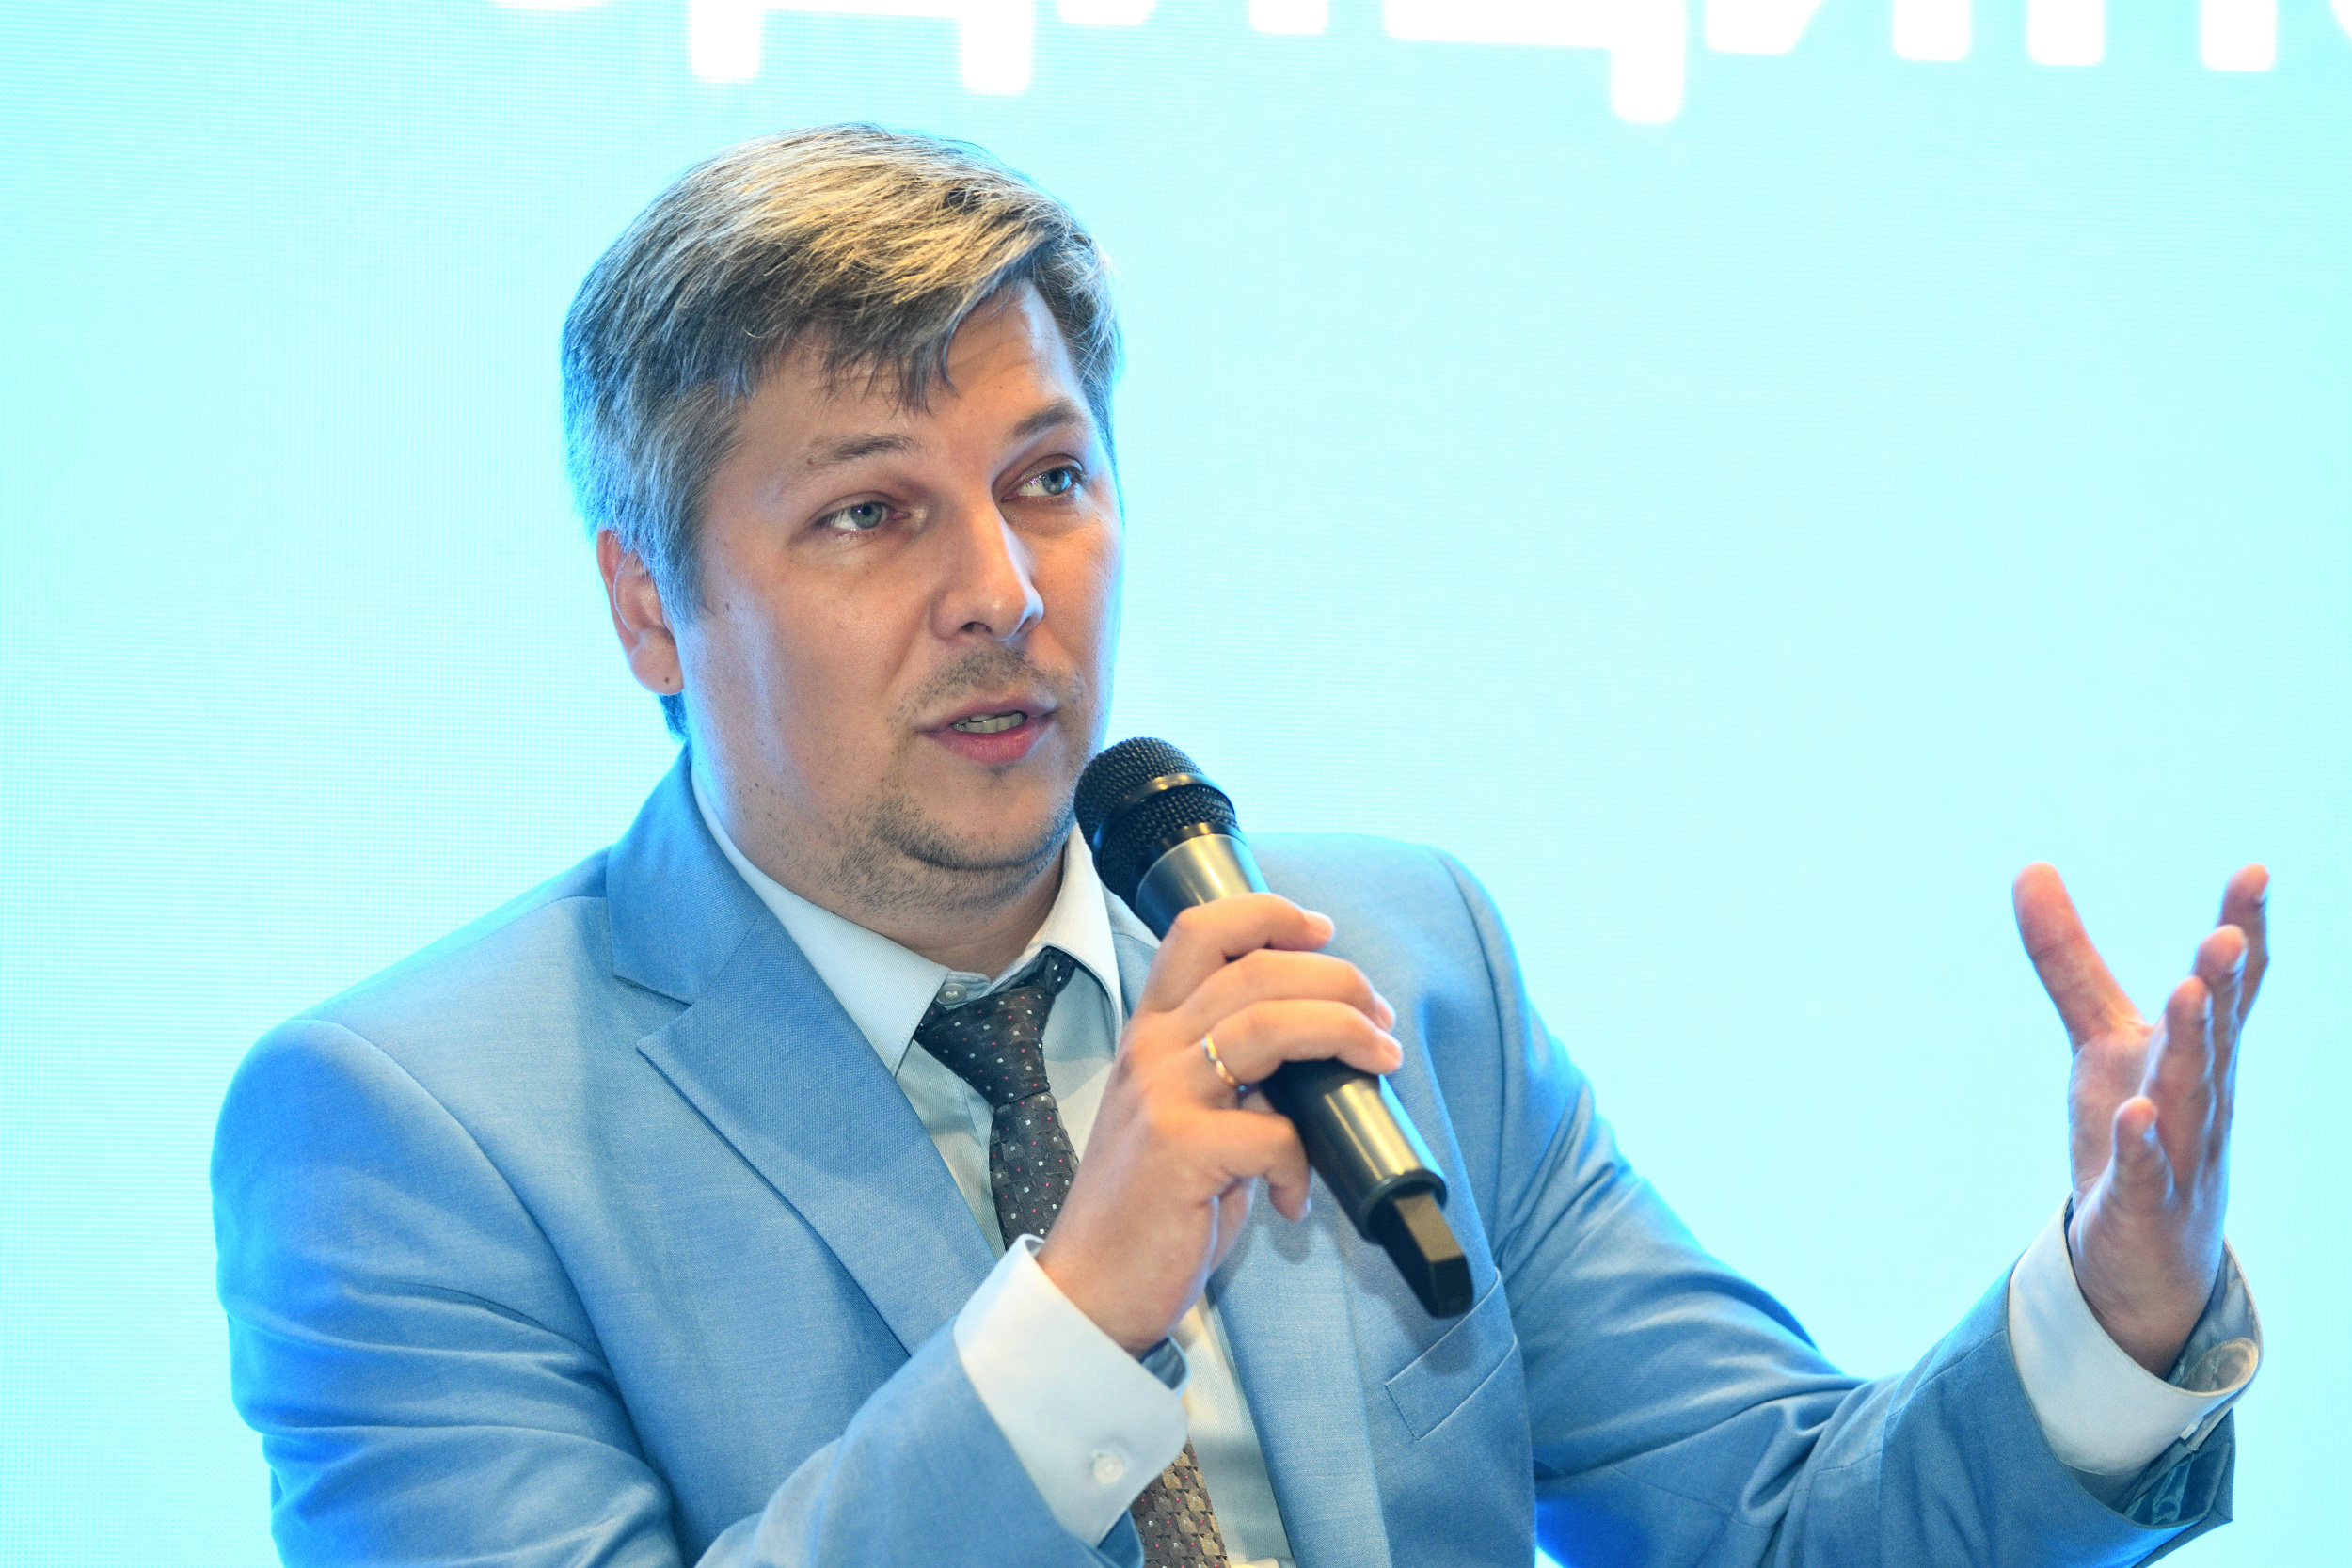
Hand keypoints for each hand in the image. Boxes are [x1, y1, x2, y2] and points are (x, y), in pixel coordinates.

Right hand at [1035, 895, 1401, 1354]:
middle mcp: (1150, 1050)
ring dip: (1341, 1032)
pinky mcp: (1179, 1151)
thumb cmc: (1152, 1204)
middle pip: (1253, 968)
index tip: (1321, 930)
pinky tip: (1296, 1198)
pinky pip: (1273, 1132)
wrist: (1095, 1285)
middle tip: (1379, 1015)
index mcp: (1150, 1030)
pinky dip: (1303, 1162)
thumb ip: (1239, 1077)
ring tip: (1382, 1058)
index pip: (1200, 931)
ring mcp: (1161, 1096)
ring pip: (1267, 1025)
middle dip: (1336, 978)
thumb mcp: (1188, 1116)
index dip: (1267, 914)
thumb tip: (1320, 1060)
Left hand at [2014, 863, 2268, 1375]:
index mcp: (2197, 1052)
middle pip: (2216, 1036)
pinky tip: (2136, 1114)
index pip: (2231, 989)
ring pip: (2189, 1098)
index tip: (2253, 873)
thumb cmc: (2136, 1129)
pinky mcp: (2143, 1205)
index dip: (2244, 932)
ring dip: (2192, 1047)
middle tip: (2224, 934)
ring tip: (2189, 992)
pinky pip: (2145, 1173)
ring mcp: (2179, 1154)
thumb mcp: (2099, 1037)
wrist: (2147, 1256)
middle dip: (2223, 985)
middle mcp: (2199, 1098)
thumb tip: (2031, 866)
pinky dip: (2142, 1145)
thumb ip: (2069, 959)